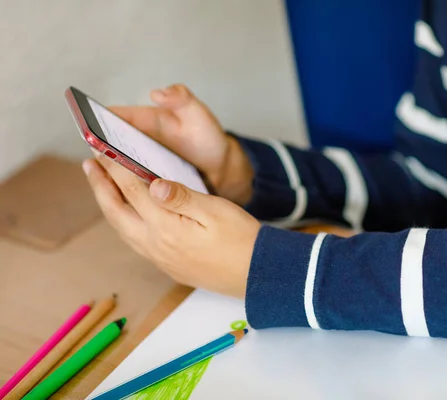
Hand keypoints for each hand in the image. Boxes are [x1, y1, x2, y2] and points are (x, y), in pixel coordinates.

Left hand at [82, 155, 259, 297]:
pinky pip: (135, 241)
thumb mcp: (216, 211)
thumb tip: (153, 184)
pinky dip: (123, 222)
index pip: (132, 190)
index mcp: (167, 227)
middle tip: (89, 164)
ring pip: (122, 229)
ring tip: (102, 186)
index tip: (102, 148)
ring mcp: (160, 258)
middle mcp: (156, 245)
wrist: (257, 275)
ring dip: (109, 205)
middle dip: (100, 186)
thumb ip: (182, 197)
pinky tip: (128, 215)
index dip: (115, 167)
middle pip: (116, 212)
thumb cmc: (242, 240)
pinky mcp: (168, 266)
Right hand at [110, 84, 253, 204]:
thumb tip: (157, 93)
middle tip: (98, 159)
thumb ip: (181, 99)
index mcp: (144, 120)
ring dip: (110, 172)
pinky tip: (127, 197)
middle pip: (108, 143)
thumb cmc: (208, 137)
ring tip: (108, 180)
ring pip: (116, 166)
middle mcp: (136, 141)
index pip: (113, 116)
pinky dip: (126, 189)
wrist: (222, 168)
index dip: (98, 120)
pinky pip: (130, 185)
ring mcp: (139, 164)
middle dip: (100, 149)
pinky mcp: (146, 184)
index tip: (90, 129)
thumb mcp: (198, 114)